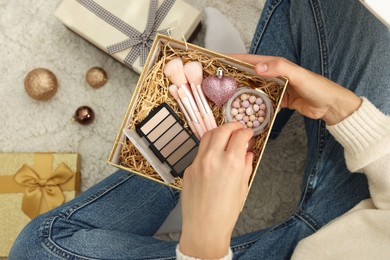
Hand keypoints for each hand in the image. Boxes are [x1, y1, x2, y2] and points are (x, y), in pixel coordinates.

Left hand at [179, 122, 253, 258]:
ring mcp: (198, 162)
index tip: (248, 133)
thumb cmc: (226, 212)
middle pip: (222, 130)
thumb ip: (246, 166)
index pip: (239, 136)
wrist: (204, 227)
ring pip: (207, 136)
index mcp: (232, 163)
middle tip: (238, 129)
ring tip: (225, 137)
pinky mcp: (189, 168)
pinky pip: (199, 152)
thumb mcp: (242, 188)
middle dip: (232, 126)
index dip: (246, 132)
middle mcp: (214, 158)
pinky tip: (214, 157)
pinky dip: (209, 149)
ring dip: (218, 132)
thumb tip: (248, 153)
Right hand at [230, 54, 361, 124]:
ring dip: (242, 92)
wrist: (330, 105)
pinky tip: (245, 111)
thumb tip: (257, 68)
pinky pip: (262, 102)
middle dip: (235, 77)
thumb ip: (279, 69)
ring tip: (227, 98)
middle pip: (249, 75)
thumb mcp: (298, 75)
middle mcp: (273, 76)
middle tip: (218, 82)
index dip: (235, 60)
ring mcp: (275, 89)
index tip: (220, 60)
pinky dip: (254, 105)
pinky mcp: (279, 101)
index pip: (251, 61)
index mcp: (276, 65)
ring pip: (254, 89)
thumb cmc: (316, 87)